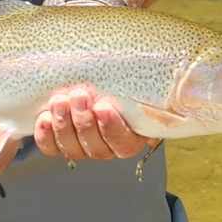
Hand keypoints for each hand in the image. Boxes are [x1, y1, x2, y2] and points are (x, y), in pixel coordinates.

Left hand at [33, 83, 157, 164]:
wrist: (88, 72)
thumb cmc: (116, 74)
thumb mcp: (132, 76)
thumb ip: (145, 79)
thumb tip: (176, 76)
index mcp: (132, 135)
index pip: (124, 143)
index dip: (112, 128)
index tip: (104, 106)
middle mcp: (108, 146)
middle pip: (96, 148)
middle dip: (84, 122)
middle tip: (79, 95)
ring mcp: (83, 146)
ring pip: (74, 149)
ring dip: (64, 125)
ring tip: (60, 101)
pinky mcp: (60, 142)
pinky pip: (52, 148)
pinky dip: (46, 135)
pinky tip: (44, 118)